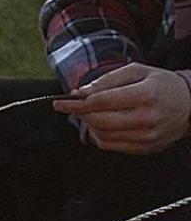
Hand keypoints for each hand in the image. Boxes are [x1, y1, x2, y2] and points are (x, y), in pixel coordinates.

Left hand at [55, 64, 190, 153]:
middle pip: (98, 121)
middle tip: (75, 107)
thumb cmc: (161, 84)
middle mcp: (146, 118)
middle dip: (81, 114)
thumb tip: (80, 93)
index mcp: (146, 95)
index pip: (101, 102)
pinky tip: (104, 125)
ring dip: (90, 125)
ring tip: (94, 113)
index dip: (76, 103)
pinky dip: (100, 136)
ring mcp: (146, 137)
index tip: (59, 102)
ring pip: (102, 136)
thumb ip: (108, 80)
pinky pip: (111, 145)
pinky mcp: (144, 149)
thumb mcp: (139, 71)